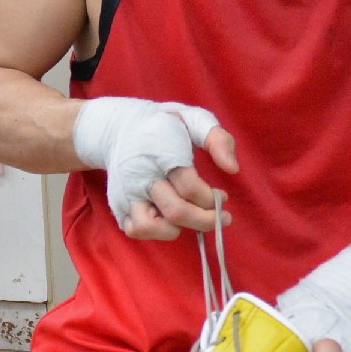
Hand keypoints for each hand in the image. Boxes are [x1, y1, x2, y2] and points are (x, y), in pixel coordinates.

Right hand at [73, 97, 238, 237]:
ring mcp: (126, 191)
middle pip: (176, 211)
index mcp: (161, 151)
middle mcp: (141, 174)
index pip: (190, 187)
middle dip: (205, 220)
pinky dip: (155, 232)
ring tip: (189, 218)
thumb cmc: (165, 125)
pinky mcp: (118, 204)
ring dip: (177, 228)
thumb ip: (218, 139)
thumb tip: (232, 168)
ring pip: (149, 226)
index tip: (222, 197)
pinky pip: (134, 230)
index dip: (212, 198)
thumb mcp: (194, 120)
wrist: (120, 128)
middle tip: (221, 218)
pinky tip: (168, 219)